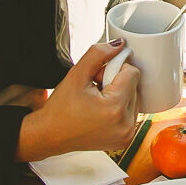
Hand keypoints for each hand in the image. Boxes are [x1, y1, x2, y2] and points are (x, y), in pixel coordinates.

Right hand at [15, 41, 139, 161]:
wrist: (50, 135)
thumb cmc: (60, 109)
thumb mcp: (76, 74)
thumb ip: (98, 54)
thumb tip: (120, 44)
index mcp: (115, 109)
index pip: (133, 73)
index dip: (113, 68)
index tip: (97, 75)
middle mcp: (126, 125)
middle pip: (134, 85)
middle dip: (115, 82)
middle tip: (94, 89)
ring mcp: (127, 135)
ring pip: (134, 97)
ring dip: (118, 94)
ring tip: (96, 100)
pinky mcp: (126, 140)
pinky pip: (131, 112)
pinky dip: (119, 106)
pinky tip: (101, 110)